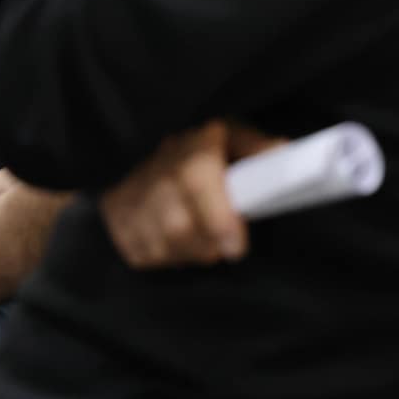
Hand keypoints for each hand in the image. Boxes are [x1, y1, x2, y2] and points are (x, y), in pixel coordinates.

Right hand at [99, 121, 282, 268]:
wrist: (143, 167)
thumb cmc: (200, 157)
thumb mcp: (232, 141)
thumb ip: (257, 148)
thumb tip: (281, 151)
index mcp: (190, 145)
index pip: (196, 178)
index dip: (217, 217)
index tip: (236, 247)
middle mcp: (156, 167)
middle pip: (178, 223)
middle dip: (207, 243)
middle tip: (226, 246)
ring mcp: (132, 194)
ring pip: (163, 243)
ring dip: (190, 252)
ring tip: (204, 241)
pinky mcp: (117, 219)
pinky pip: (145, 254)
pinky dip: (168, 257)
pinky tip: (177, 242)